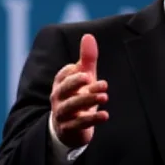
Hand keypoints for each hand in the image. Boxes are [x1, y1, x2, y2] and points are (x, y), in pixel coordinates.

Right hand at [50, 33, 108, 148]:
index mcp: (60, 83)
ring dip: (87, 100)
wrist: (69, 128)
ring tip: (105, 96)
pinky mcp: (69, 128)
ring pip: (71, 106)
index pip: (63, 75)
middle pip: (64, 89)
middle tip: (91, 77)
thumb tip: (88, 36)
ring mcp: (62, 114)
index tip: (86, 71)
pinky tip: (105, 115)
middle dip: (77, 83)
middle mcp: (58, 97)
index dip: (73, 73)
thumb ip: (87, 59)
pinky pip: (79, 124)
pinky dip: (92, 119)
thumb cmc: (78, 96)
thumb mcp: (84, 78)